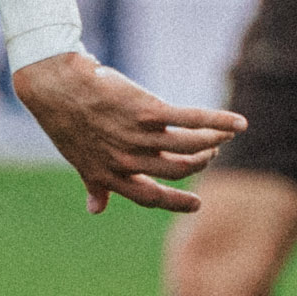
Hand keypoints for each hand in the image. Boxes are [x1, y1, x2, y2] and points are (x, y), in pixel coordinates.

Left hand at [11, 51, 245, 215]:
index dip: (176, 203)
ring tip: (221, 137)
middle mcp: (126, 160)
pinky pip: (192, 120)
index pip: (150, 197)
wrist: (57, 85)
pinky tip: (239, 124)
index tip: (197, 205)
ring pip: (190, 148)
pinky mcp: (149, 111)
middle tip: (209, 154)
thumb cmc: (68, 120)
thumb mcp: (80, 159)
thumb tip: (96, 210)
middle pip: (178, 170)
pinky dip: (219, 122)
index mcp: (111, 175)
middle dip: (199, 163)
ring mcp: (138, 136)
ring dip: (211, 143)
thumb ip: (95, 186)